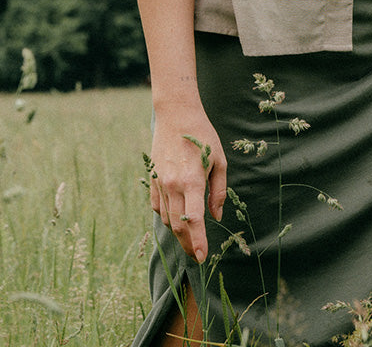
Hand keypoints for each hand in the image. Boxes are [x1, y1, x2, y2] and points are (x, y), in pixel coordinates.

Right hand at [149, 110, 226, 262]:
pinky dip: (166, 216)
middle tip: (197, 256)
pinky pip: (158, 207)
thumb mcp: (219, 160)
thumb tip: (217, 216)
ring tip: (190, 238)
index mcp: (192, 181)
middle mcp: (173, 186)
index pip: (193, 221)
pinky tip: (175, 216)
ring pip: (167, 218)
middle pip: (178, 226)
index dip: (198, 242)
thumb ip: (218, 190)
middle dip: (188, 245)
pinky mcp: (152, 180)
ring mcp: (160, 183)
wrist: (176, 116)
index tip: (203, 256)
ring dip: (178, 232)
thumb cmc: (203, 136)